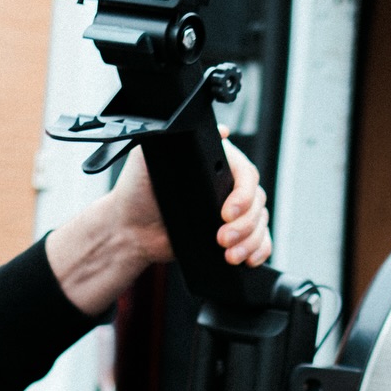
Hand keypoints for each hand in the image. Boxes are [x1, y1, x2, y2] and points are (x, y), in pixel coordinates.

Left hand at [47, 134, 272, 315]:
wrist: (130, 229)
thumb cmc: (138, 191)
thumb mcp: (151, 157)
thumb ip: (177, 138)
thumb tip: (219, 130)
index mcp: (216, 164)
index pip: (246, 175)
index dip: (242, 196)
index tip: (225, 213)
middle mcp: (227, 186)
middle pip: (257, 202)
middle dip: (244, 225)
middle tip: (221, 238)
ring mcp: (232, 212)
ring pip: (260, 223)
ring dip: (250, 242)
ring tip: (228, 255)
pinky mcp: (232, 236)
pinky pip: (260, 242)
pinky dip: (259, 250)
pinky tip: (247, 259)